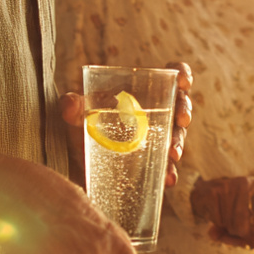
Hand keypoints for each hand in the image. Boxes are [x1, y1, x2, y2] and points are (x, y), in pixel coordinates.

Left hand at [59, 61, 192, 188]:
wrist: (78, 156)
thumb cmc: (84, 123)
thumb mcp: (78, 113)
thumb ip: (72, 106)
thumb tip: (70, 105)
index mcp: (144, 90)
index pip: (171, 75)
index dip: (182, 74)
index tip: (183, 81)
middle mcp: (156, 112)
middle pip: (180, 105)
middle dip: (184, 112)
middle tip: (181, 121)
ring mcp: (157, 137)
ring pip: (177, 135)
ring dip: (179, 144)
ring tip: (173, 155)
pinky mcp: (153, 162)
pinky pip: (167, 166)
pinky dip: (169, 172)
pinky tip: (168, 179)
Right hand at [189, 175, 253, 248]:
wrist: (203, 191)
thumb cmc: (230, 204)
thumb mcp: (245, 209)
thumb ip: (253, 226)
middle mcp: (244, 184)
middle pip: (244, 226)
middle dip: (238, 234)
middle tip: (234, 232)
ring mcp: (228, 186)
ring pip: (230, 225)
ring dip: (226, 229)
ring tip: (224, 220)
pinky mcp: (213, 192)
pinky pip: (217, 220)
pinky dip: (215, 223)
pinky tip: (215, 215)